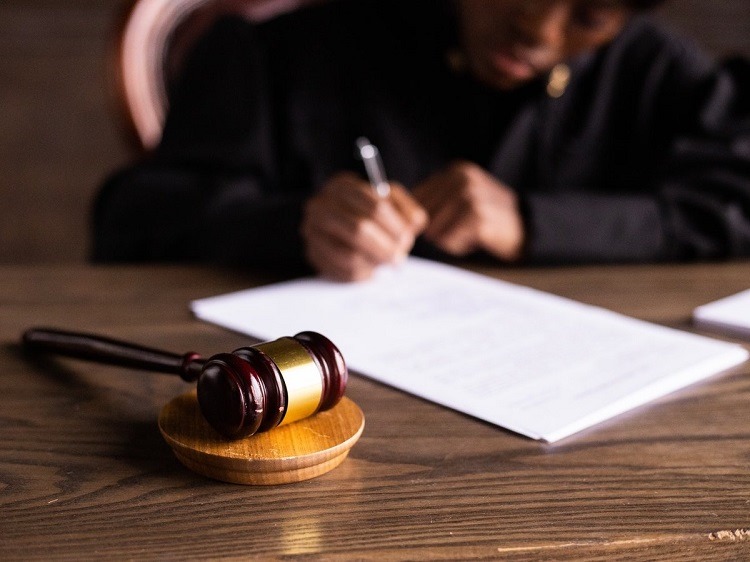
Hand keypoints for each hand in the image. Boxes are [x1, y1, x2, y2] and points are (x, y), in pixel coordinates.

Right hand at [301, 172, 426, 280]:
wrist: (339, 225)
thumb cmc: (371, 213)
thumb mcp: (391, 202)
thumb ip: (407, 210)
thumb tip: (412, 224)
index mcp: (342, 186)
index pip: (375, 206)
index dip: (395, 226)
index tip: (407, 238)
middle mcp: (320, 205)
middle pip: (359, 229)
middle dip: (385, 247)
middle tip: (399, 258)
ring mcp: (312, 231)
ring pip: (349, 255)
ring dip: (374, 262)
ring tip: (385, 262)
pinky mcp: (312, 254)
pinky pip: (341, 271)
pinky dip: (362, 274)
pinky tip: (371, 269)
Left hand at [412, 161, 524, 261]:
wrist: (528, 228)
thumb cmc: (489, 217)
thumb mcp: (464, 197)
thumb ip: (436, 199)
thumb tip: (399, 215)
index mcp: (456, 171)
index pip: (416, 197)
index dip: (422, 218)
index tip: (438, 225)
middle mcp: (462, 179)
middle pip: (423, 216)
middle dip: (436, 230)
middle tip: (460, 229)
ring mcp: (470, 197)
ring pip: (434, 230)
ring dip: (448, 239)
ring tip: (469, 233)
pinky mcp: (477, 217)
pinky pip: (449, 241)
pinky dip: (459, 246)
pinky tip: (476, 239)